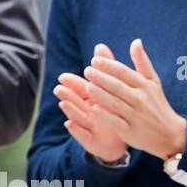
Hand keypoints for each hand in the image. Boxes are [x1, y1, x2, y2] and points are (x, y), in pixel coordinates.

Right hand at [55, 43, 127, 163]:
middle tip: (58, 88)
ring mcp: (90, 126)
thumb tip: (100, 45)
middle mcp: (89, 111)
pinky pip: (84, 135)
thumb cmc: (116, 110)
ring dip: (70, 110)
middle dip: (68, 95)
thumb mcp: (112, 89)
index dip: (73, 84)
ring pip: (78, 116)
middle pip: (76, 102)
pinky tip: (69, 124)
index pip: (82, 89)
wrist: (128, 136)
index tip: (63, 77)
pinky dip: (77, 130)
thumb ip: (106, 68)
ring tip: (63, 104)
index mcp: (93, 99)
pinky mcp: (92, 140)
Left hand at [82, 38, 186, 160]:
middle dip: (102, 78)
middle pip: (118, 86)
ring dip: (101, 94)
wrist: (170, 134)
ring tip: (87, 86)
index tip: (94, 60)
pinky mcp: (131, 132)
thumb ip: (142, 62)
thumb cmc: (157, 104)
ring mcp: (136, 116)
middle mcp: (141, 100)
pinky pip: (117, 122)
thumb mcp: (153, 82)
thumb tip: (136, 41)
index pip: (124, 73)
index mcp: (145, 86)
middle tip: (87, 70)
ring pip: (116, 103)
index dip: (109, 65)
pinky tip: (94, 109)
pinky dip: (106, 116)